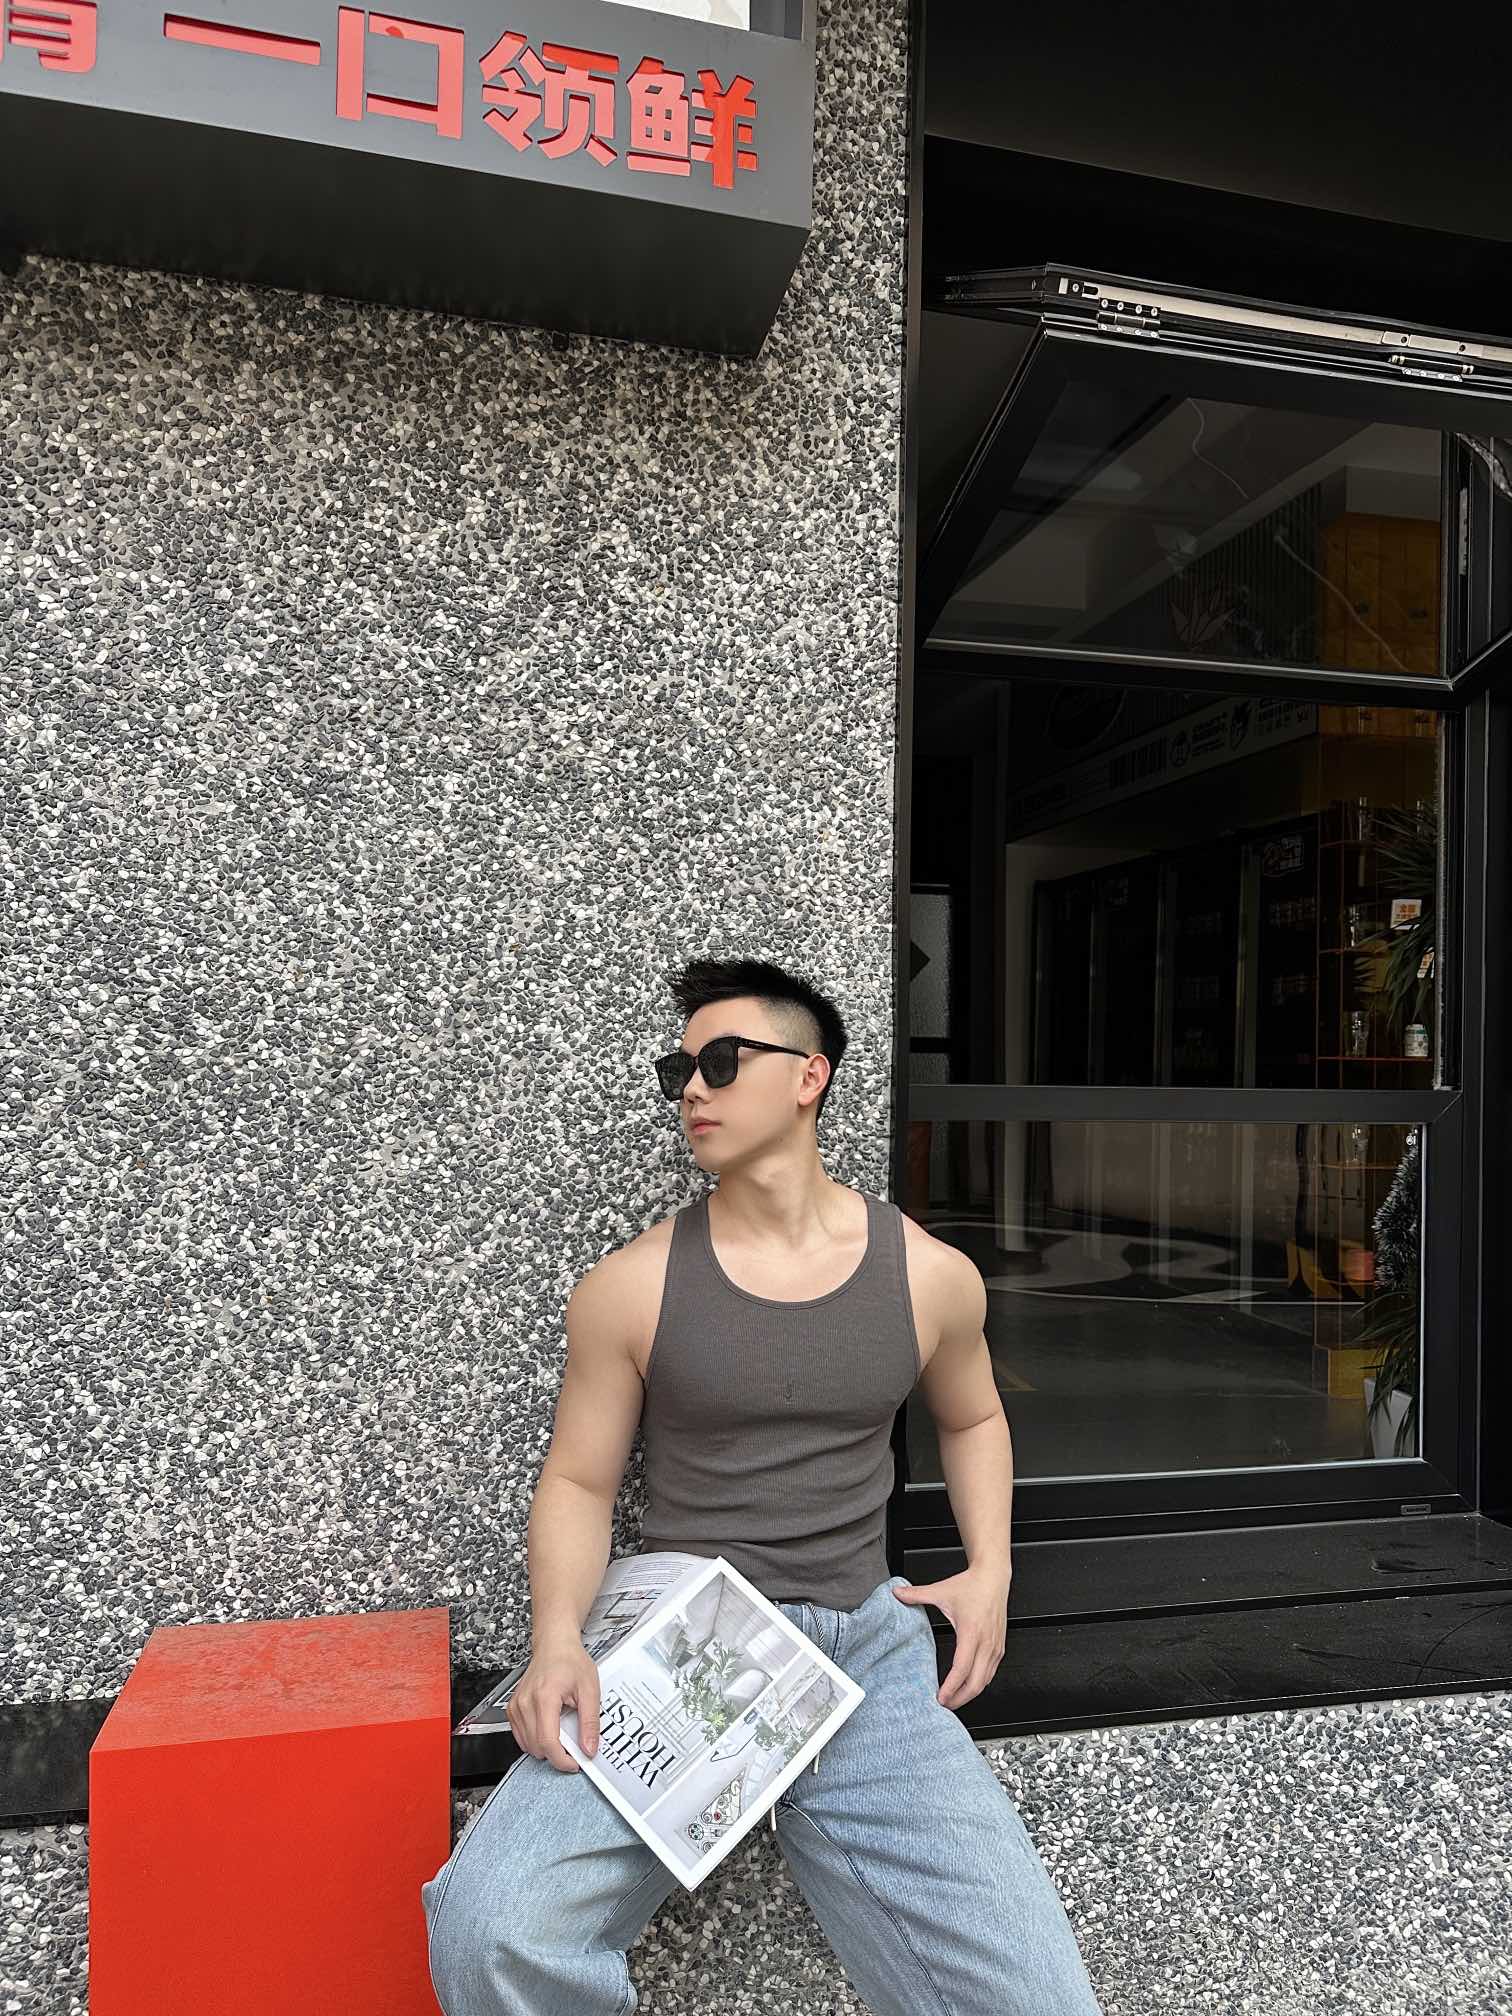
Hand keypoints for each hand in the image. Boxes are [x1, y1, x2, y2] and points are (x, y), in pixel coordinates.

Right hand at [508, 1640, 600, 1772]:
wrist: (554, 1645)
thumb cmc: (570, 1661)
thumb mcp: (590, 1690)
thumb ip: (590, 1722)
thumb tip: (588, 1748)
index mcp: (544, 1697)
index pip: (548, 1742)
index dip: (562, 1760)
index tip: (575, 1763)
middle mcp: (525, 1703)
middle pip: (537, 1747)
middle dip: (557, 1754)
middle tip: (573, 1744)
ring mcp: (516, 1706)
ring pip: (528, 1745)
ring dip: (546, 1747)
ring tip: (562, 1730)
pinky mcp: (512, 1709)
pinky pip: (521, 1737)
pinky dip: (536, 1740)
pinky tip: (549, 1727)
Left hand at [892, 1564, 1010, 1709]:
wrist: (993, 1577)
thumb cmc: (971, 1585)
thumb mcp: (940, 1590)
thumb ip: (916, 1594)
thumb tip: (897, 1593)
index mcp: (971, 1632)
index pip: (962, 1669)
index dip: (951, 1687)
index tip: (940, 1698)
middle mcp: (986, 1643)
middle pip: (976, 1683)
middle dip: (960, 1699)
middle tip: (945, 1706)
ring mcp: (996, 1647)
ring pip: (985, 1681)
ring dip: (970, 1694)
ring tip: (954, 1699)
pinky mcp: (999, 1648)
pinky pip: (991, 1673)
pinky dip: (979, 1683)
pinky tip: (967, 1685)